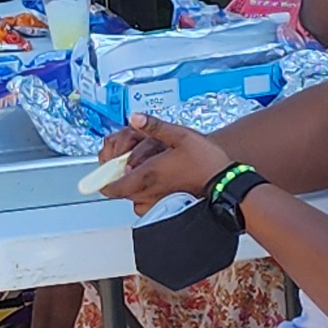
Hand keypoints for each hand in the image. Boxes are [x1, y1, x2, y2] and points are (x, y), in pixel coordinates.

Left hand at [102, 114, 223, 207]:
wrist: (225, 183)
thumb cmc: (206, 162)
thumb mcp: (180, 135)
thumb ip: (154, 126)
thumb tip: (135, 118)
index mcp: (148, 175)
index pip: (112, 187)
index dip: (103, 180)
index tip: (104, 170)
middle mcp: (149, 192)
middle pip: (120, 190)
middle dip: (121, 175)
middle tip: (132, 161)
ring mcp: (156, 203)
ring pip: (132, 197)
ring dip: (133, 184)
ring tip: (147, 170)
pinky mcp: (165, 209)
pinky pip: (145, 204)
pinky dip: (145, 194)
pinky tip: (157, 181)